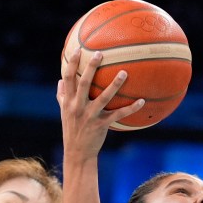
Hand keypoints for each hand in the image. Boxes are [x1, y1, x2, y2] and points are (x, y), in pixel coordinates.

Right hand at [57, 48, 145, 163]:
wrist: (77, 153)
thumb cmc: (71, 130)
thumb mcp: (63, 113)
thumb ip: (62, 96)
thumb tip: (60, 80)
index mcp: (68, 102)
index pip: (68, 78)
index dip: (72, 63)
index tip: (78, 49)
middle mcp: (78, 107)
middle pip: (84, 83)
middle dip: (91, 67)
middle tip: (100, 54)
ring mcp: (90, 116)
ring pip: (103, 97)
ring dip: (114, 85)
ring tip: (124, 72)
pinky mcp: (102, 125)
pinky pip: (118, 115)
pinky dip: (131, 108)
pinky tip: (142, 101)